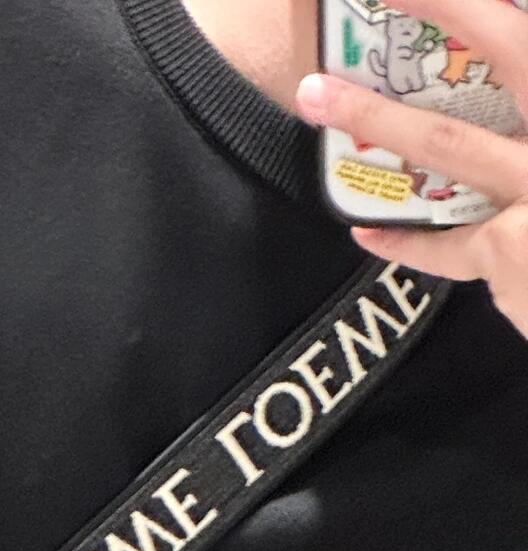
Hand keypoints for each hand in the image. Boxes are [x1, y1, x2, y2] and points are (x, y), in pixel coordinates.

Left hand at [293, 0, 527, 338]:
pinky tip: (367, 232)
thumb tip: (510, 71)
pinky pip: (448, 245)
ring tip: (317, 95)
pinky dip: (404, 241)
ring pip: (450, 140)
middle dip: (448, 3)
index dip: (482, 4)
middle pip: (514, 45)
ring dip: (375, 115)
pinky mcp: (516, 251)